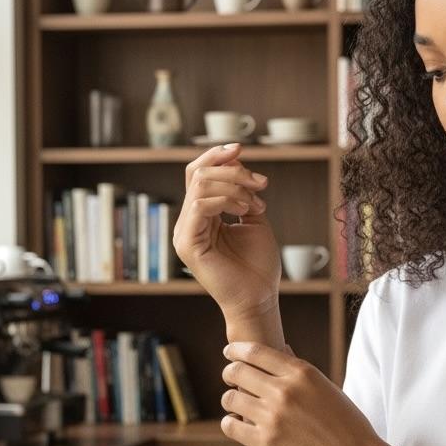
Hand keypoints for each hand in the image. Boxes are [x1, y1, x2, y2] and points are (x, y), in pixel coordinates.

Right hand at [172, 143, 280, 320]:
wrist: (259, 298)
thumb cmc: (258, 265)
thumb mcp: (254, 219)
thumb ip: (244, 192)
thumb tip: (237, 159)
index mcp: (200, 215)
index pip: (197, 173)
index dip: (216, 155)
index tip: (242, 148)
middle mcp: (188, 222)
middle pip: (197, 173)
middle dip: (233, 170)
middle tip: (262, 183)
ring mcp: (184, 233)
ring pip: (199, 185)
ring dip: (235, 186)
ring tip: (257, 204)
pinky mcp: (187, 245)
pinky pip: (200, 206)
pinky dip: (227, 200)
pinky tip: (245, 210)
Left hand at [220, 341, 387, 445]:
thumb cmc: (348, 425)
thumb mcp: (327, 388)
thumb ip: (300, 370)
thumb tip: (281, 349)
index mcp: (302, 373)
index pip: (255, 351)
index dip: (236, 350)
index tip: (230, 353)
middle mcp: (285, 391)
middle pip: (237, 371)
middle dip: (230, 373)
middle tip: (230, 377)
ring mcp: (274, 417)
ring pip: (230, 398)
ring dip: (230, 399)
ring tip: (236, 404)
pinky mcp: (266, 444)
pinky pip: (231, 426)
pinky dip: (230, 423)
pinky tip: (237, 424)